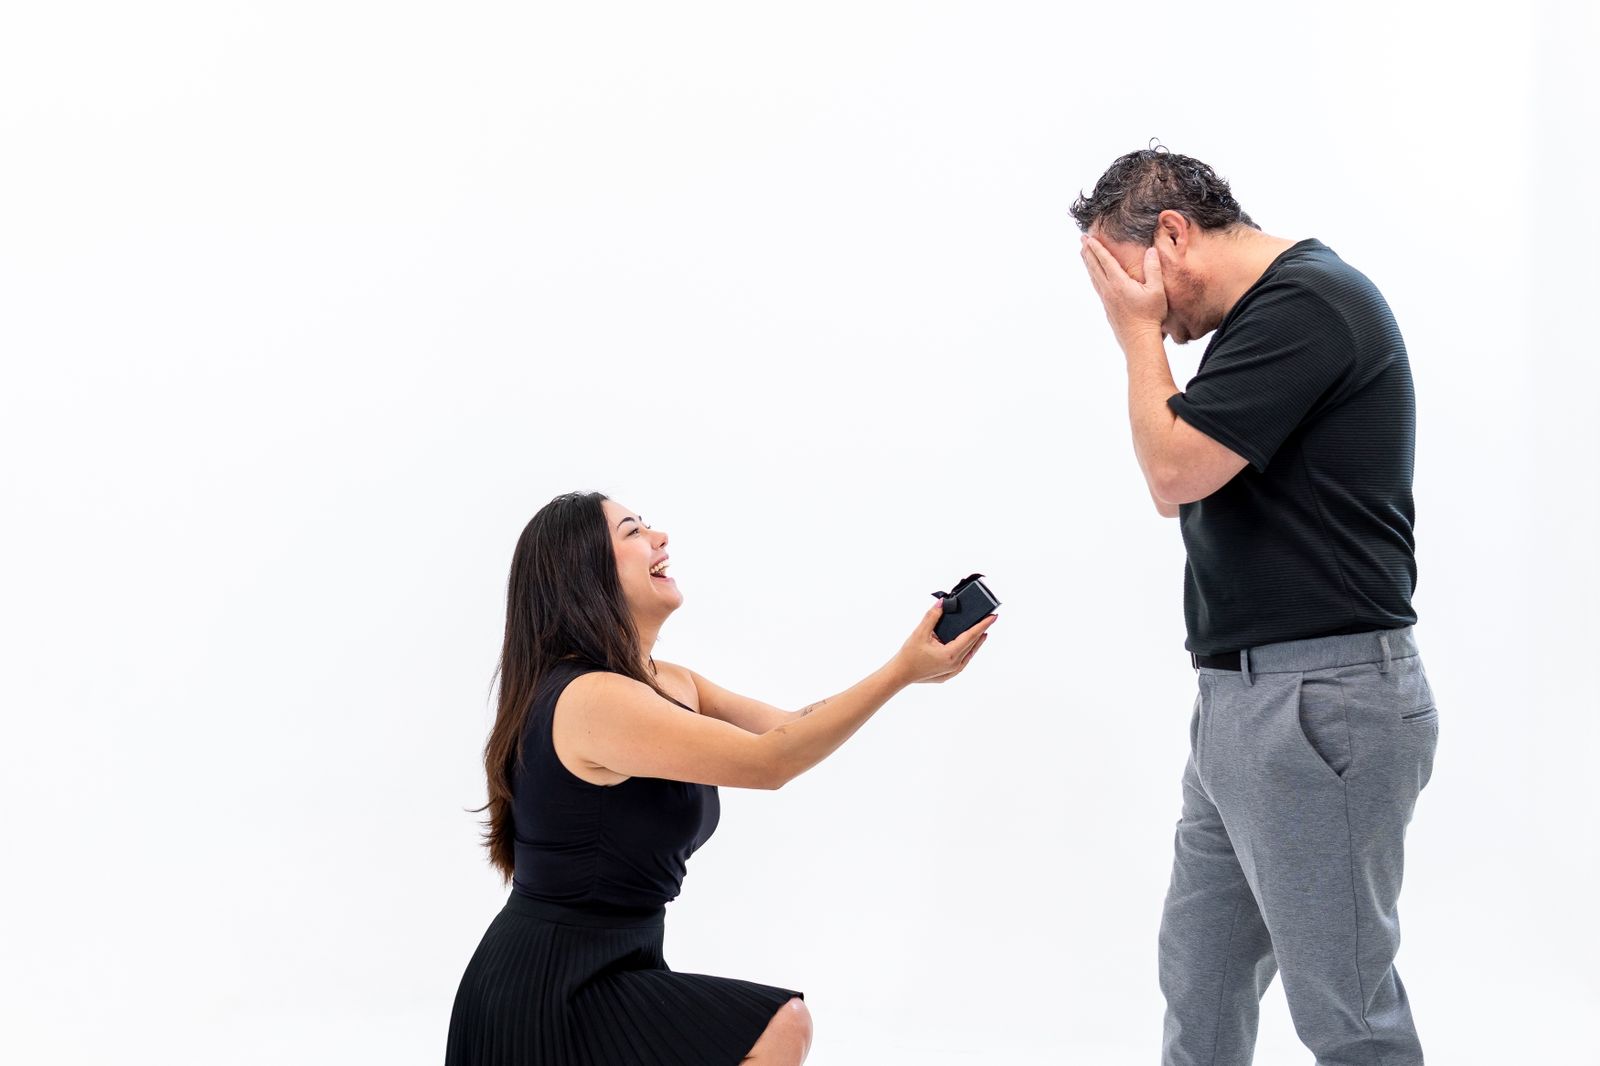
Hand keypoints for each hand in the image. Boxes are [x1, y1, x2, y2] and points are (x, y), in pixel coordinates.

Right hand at [891, 600, 996, 684]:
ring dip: (976, 643)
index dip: (983, 625)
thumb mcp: (919, 633)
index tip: (993, 617)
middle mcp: (955, 664)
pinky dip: (967, 652)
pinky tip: (968, 647)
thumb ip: (932, 617)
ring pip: (969, 654)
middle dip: (981, 632)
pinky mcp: (948, 675)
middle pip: (972, 645)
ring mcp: (952, 671)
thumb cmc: (909, 655)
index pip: (971, 636)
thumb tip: (942, 603)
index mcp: (950, 654)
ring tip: (982, 633)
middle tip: (989, 620)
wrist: (900, 674)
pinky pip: (963, 662)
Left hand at [1080, 235, 1166, 349]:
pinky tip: (1094, 276)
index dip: (1096, 248)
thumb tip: (1151, 251)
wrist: (1139, 340)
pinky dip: (1093, 276)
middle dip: (1088, 251)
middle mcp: (1108, 290)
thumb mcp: (1156, 290)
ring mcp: (1106, 299)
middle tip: (1081, 239)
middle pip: (1095, 267)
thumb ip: (1153, 269)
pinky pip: (1097, 287)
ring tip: (1083, 253)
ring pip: (1094, 277)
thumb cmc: (1150, 316)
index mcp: (1119, 283)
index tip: (1088, 238)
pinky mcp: (1107, 308)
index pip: (1105, 260)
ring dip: (1088, 263)